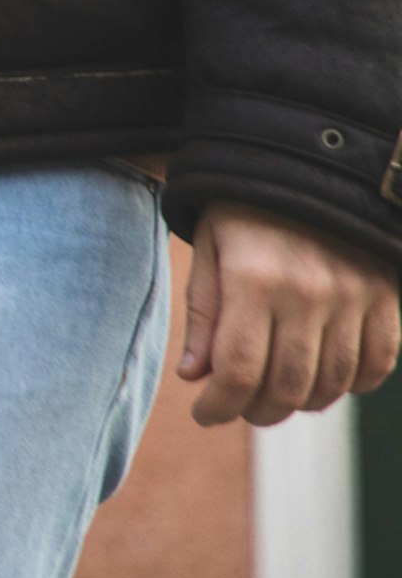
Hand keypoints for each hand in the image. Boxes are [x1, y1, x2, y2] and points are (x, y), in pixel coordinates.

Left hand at [180, 202, 400, 426]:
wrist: (309, 162)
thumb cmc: (244, 208)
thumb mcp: (210, 250)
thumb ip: (203, 313)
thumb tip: (194, 376)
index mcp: (253, 280)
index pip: (238, 370)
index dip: (220, 406)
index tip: (204, 415)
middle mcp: (308, 292)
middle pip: (287, 386)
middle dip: (257, 411)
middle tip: (239, 410)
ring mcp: (354, 297)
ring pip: (332, 382)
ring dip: (302, 403)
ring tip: (277, 398)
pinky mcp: (386, 296)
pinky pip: (377, 363)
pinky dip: (352, 385)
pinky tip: (326, 383)